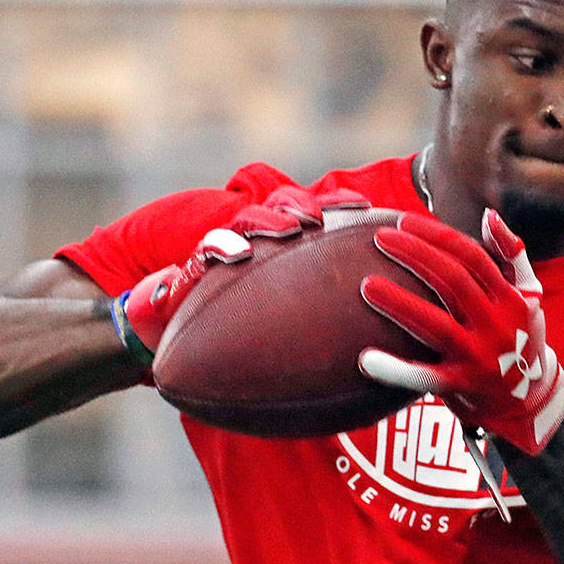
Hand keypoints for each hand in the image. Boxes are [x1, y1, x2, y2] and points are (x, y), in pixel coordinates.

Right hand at [112, 185, 369, 366]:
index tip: (361, 208)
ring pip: (246, 221)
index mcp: (285, 253)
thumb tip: (386, 360)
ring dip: (266, 220)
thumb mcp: (287, 338)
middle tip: (317, 218)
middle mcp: (255, 246)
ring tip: (287, 229)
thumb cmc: (240, 345)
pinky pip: (204, 253)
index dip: (337, 205)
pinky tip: (237, 253)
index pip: (314, 217)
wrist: (177, 352)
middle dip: (299, 204)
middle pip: (281, 207)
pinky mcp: (193, 270)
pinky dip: (220, 248)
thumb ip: (326, 332)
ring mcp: (224, 254)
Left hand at [358, 209, 563, 454]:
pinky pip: (426, 379)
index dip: (436, 235)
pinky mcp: (462, 386)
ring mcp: (480, 357)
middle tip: (379, 238)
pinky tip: (365, 359)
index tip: (403, 222)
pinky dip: (396, 370)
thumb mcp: (528, 296)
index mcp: (511, 298)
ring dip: (400, 304)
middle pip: (452, 281)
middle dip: (414, 255)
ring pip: (437, 325)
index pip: (471, 256)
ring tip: (366, 285)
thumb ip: (511, 255)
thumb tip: (488, 215)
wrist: (531, 400)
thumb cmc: (522, 338)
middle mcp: (498, 325)